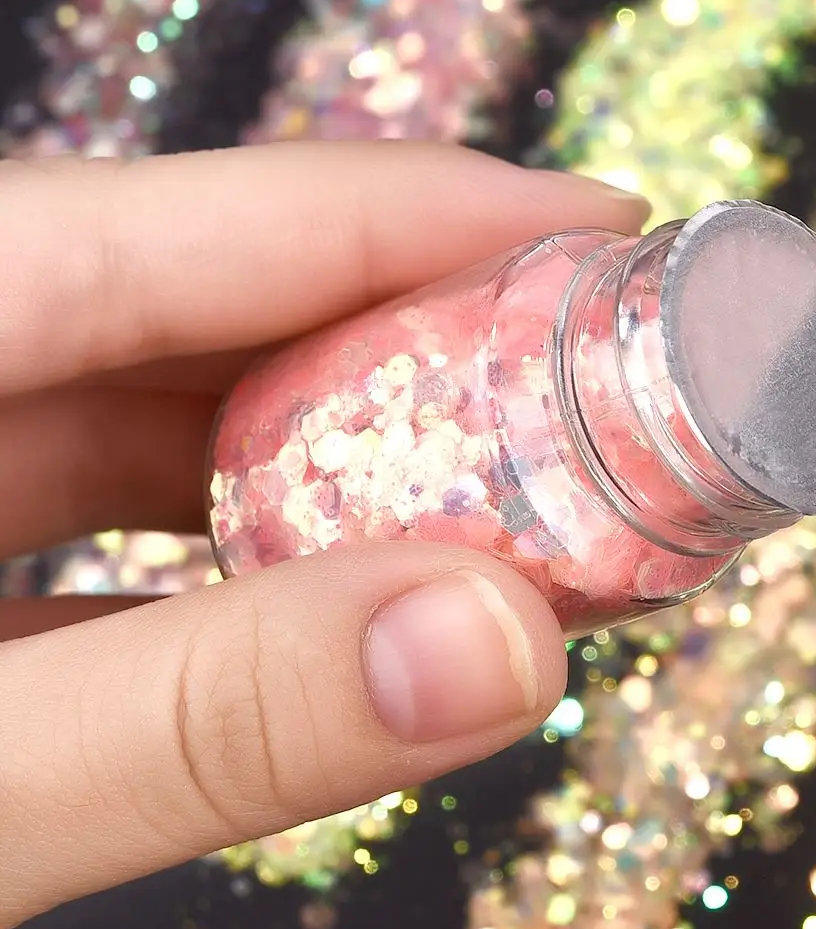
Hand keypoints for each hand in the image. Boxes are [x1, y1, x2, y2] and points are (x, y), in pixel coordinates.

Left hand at [0, 143, 645, 928]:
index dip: (421, 209)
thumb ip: (201, 719)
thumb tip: (505, 640)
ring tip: (509, 513)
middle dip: (409, 355)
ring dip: (337, 478)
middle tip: (594, 398)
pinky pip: (91, 540)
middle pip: (191, 317)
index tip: (612, 227)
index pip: (191, 217)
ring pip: (146, 434)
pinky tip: (350, 619)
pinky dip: (235, 574)